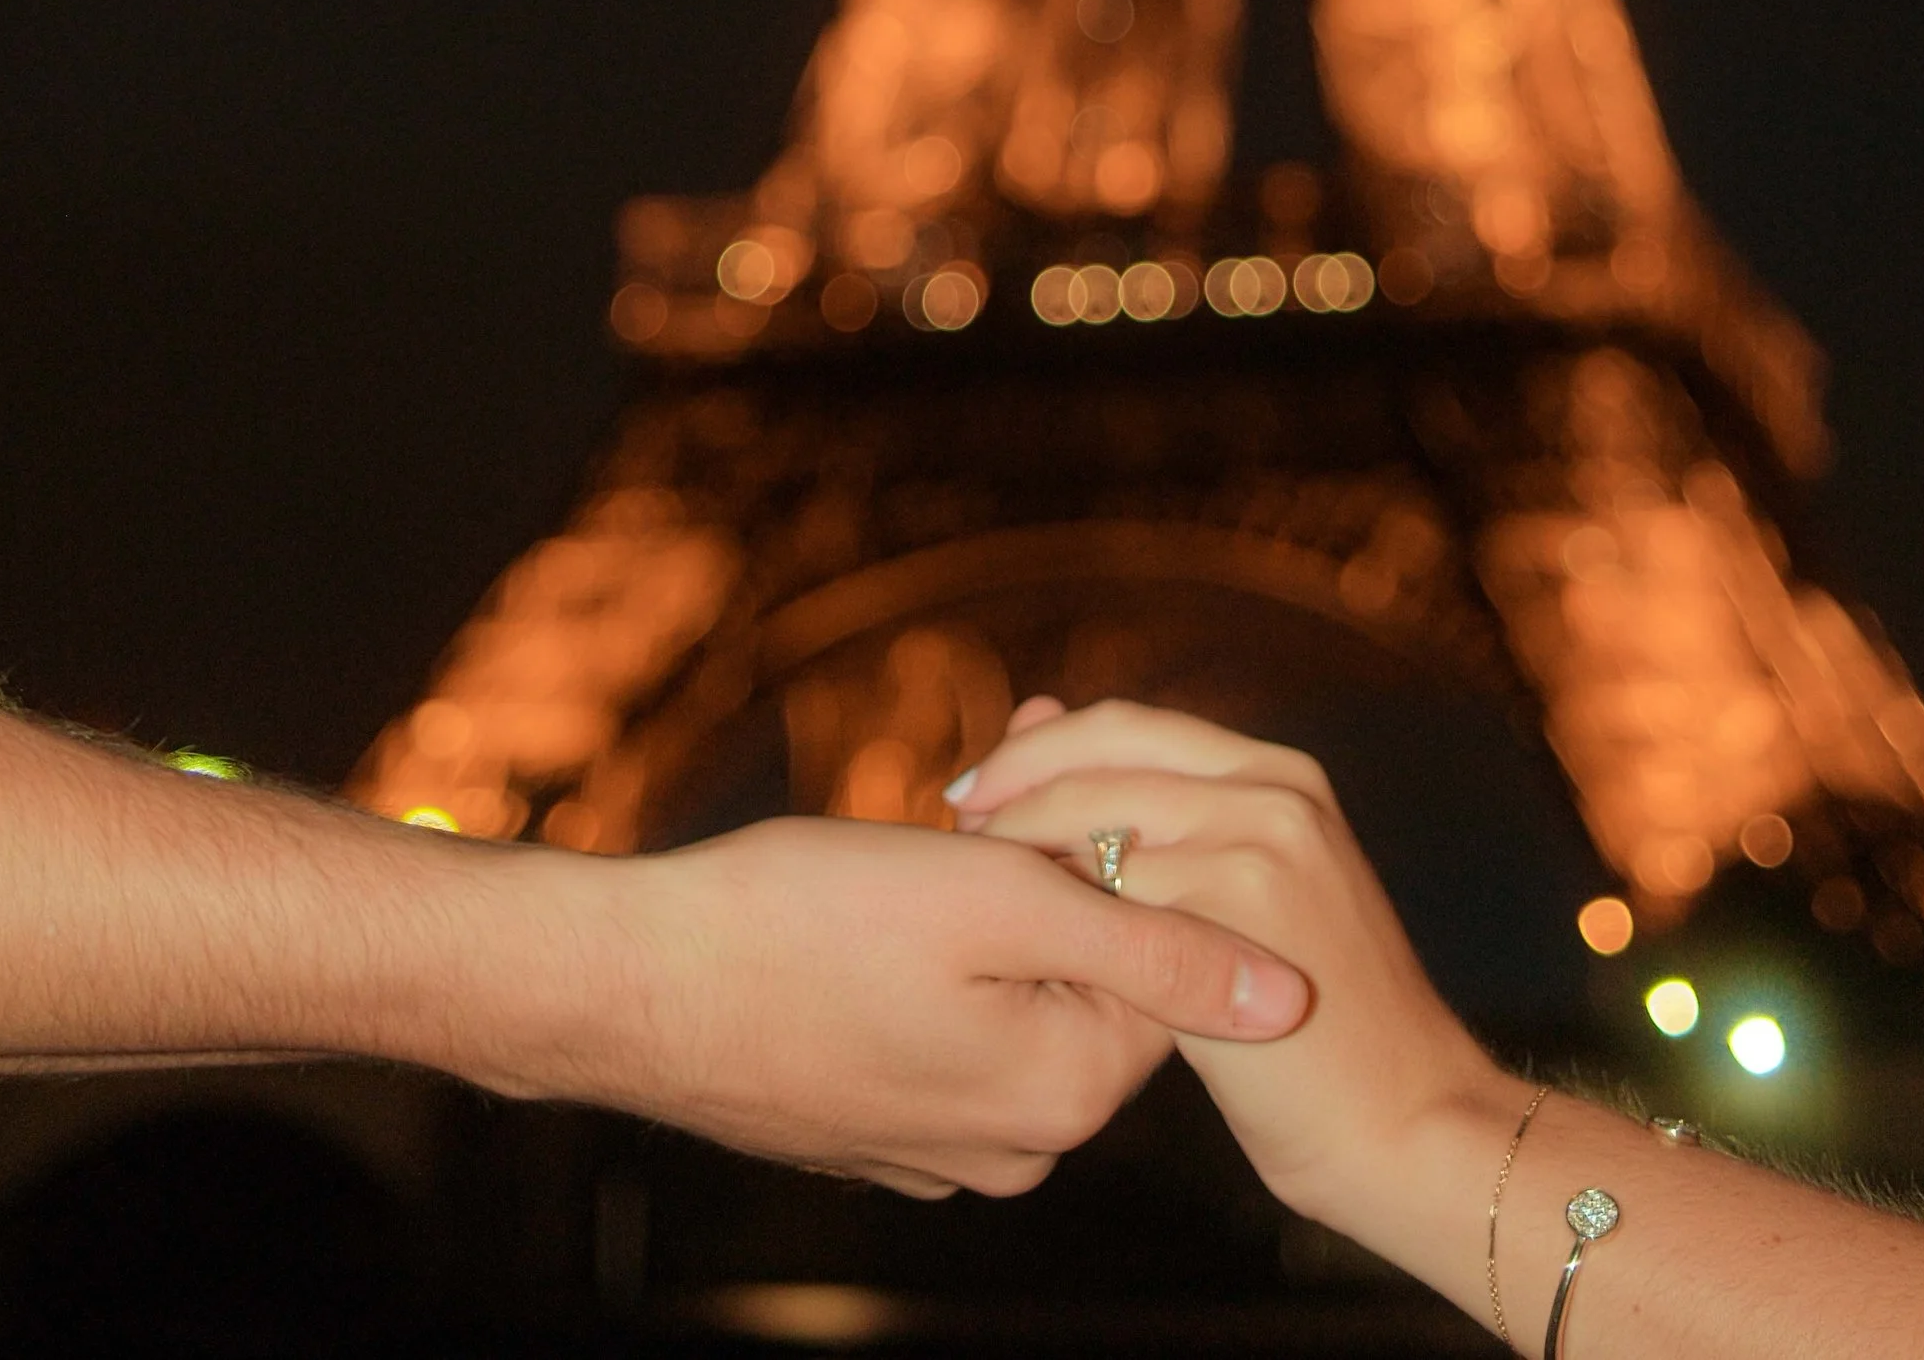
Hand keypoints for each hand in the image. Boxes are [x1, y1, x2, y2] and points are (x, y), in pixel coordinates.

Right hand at [542, 810, 1309, 1196]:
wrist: (630, 985)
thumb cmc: (804, 924)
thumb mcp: (998, 901)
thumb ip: (1157, 949)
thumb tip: (1294, 1000)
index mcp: (1068, 1093)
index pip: (1158, 955)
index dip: (1107, 844)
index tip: (1046, 775)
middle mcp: (1017, 1148)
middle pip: (1084, 973)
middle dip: (1048, 869)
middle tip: (968, 790)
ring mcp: (940, 1148)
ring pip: (1010, 992)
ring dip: (983, 907)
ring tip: (909, 837)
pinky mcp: (877, 1127)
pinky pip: (944, 1027)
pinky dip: (926, 959)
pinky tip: (863, 903)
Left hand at [952, 700, 1514, 1233]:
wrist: (1407, 1122)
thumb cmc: (1319, 1029)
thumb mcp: (1257, 906)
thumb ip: (1182, 839)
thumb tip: (1072, 780)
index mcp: (1280, 773)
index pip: (1126, 725)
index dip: (1040, 749)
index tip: (975, 789)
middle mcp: (1274, 787)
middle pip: (1105, 743)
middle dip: (1014, 772)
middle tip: (951, 813)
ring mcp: (1259, 841)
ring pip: (1097, 808)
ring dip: (1020, 834)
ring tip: (967, 876)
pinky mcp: (1235, 907)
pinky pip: (1113, 885)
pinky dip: (1054, 901)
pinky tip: (1018, 939)